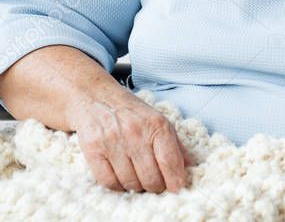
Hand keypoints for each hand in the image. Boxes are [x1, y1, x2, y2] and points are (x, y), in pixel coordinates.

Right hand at [69, 88, 193, 193]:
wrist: (96, 95)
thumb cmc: (130, 111)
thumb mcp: (157, 120)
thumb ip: (175, 143)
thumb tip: (191, 165)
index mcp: (156, 124)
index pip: (170, 162)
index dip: (175, 181)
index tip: (176, 189)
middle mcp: (135, 132)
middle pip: (151, 178)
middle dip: (156, 186)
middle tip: (154, 182)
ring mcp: (113, 141)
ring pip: (130, 183)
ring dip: (136, 187)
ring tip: (136, 176)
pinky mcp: (93, 149)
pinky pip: (109, 182)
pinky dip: (117, 186)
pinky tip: (120, 177)